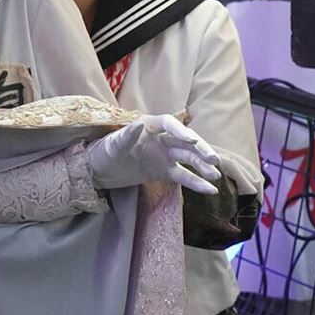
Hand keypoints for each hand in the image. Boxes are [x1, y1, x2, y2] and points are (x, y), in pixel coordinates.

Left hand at [88, 114, 221, 193]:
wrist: (99, 171)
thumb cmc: (104, 151)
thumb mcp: (112, 144)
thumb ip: (126, 135)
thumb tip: (139, 125)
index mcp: (149, 126)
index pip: (169, 124)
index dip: (181, 131)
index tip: (192, 140)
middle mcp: (161, 139)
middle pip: (185, 141)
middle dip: (200, 149)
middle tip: (213, 159)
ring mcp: (164, 156)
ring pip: (188, 158)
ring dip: (202, 165)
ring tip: (215, 174)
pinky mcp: (164, 172)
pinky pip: (183, 176)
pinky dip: (196, 182)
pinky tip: (210, 189)